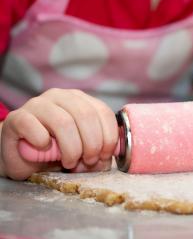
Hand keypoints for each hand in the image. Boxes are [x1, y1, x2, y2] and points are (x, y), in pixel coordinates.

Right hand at [0, 89, 117, 179]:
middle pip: (86, 115)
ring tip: (70, 162)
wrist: (20, 157)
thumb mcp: (83, 150)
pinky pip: (33, 125)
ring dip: (72, 147)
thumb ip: (97, 150)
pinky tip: (44, 148)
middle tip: (88, 162)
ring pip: (63, 122)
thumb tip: (106, 160)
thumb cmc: (55, 152)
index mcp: (80, 99)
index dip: (109, 136)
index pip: (103, 111)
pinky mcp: (17, 117)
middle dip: (92, 144)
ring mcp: (37, 104)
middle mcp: (60, 96)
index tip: (105, 156)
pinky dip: (42, 140)